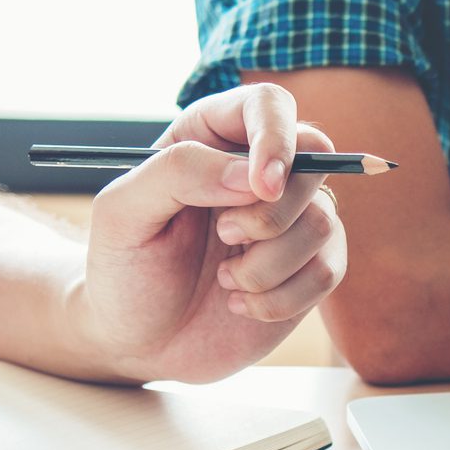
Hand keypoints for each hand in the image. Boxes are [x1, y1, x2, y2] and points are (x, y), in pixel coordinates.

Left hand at [76, 83, 347, 381]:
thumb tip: (251, 175)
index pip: (270, 106)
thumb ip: (178, 172)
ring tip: (225, 280)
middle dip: (271, 213)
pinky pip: (328, 272)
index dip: (276, 138)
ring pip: (322, 221)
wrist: (139, 343)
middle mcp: (259, 172)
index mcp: (211, 138)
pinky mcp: (310, 266)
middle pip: (314, 161)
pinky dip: (281, 298)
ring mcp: (291, 219)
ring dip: (268, 265)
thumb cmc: (125, 270)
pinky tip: (242, 305)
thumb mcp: (122, 213)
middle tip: (224, 236)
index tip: (261, 186)